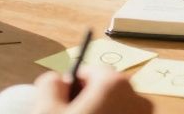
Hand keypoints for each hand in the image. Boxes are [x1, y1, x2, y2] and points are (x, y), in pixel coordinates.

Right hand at [33, 68, 151, 113]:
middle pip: (106, 90)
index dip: (74, 86)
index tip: (63, 101)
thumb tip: (57, 79)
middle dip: (89, 99)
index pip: (91, 73)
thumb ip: (50, 84)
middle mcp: (137, 97)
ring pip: (117, 107)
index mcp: (115, 84)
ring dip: (102, 111)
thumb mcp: (46, 110)